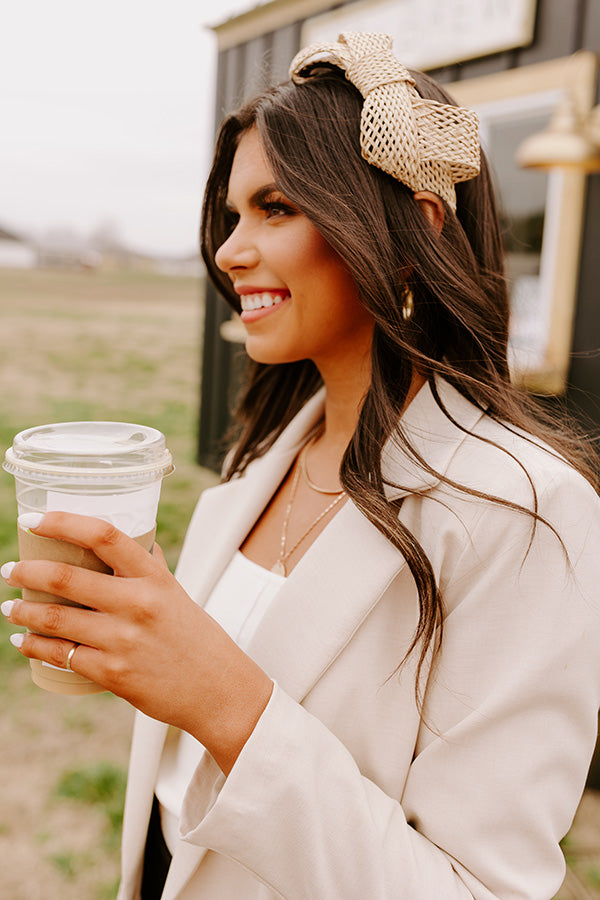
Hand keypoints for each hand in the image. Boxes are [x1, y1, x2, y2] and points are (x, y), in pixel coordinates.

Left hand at [1, 512, 272, 773]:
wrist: (218, 690)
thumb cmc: (196, 638)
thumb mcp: (175, 594)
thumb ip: (148, 569)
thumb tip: (122, 543)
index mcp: (154, 577)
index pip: (104, 535)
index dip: (63, 522)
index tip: (34, 520)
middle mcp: (137, 603)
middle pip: (65, 577)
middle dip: (26, 571)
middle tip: (10, 569)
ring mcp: (123, 640)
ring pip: (54, 618)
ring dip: (22, 610)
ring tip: (10, 606)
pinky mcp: (112, 674)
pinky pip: (60, 655)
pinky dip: (35, 646)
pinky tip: (24, 641)